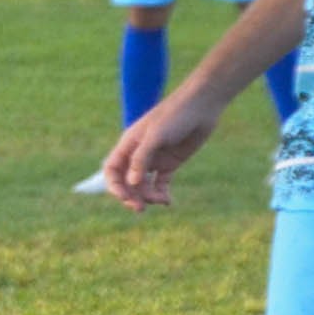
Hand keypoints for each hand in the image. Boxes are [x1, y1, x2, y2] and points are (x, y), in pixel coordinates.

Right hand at [100, 86, 225, 208]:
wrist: (201, 106)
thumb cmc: (175, 115)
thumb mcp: (156, 135)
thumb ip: (142, 159)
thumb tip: (131, 183)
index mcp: (129, 144)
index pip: (112, 170)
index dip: (114, 186)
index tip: (125, 198)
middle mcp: (139, 154)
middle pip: (126, 182)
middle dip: (131, 196)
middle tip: (140, 209)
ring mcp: (154, 159)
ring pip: (143, 186)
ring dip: (148, 197)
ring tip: (162, 200)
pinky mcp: (170, 163)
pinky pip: (160, 184)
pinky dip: (161, 195)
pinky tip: (168, 201)